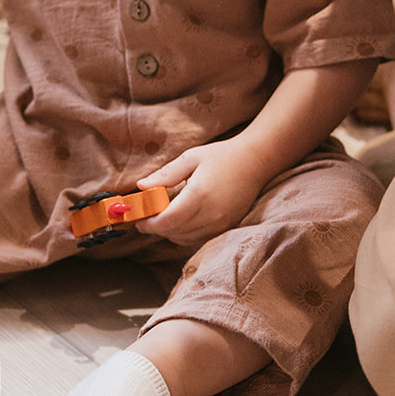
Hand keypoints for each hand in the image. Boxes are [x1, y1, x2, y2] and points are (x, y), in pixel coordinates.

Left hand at [135, 140, 268, 247]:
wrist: (255, 162)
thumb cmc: (221, 156)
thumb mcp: (190, 158)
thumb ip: (165, 174)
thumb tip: (141, 186)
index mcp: (199, 195)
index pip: (168, 220)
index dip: (149, 223)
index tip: (138, 219)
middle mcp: (211, 214)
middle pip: (174, 232)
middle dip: (156, 228)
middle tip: (146, 216)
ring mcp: (220, 224)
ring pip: (184, 239)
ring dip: (169, 231)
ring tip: (162, 215)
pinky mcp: (226, 228)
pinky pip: (197, 239)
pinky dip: (184, 233)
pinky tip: (180, 218)